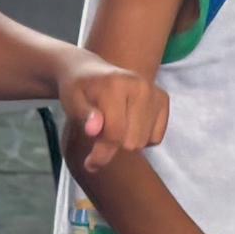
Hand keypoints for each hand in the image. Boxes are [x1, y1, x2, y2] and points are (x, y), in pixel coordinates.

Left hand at [53, 51, 168, 172]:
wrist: (90, 70)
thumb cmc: (78, 89)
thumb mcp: (71, 101)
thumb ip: (83, 116)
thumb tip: (94, 129)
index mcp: (115, 84)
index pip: (115, 133)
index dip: (101, 154)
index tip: (90, 163)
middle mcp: (140, 86)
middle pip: (132, 141)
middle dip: (113, 146)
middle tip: (99, 136)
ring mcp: (154, 91)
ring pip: (144, 141)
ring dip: (126, 142)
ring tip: (112, 127)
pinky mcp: (163, 99)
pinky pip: (156, 136)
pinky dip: (142, 138)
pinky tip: (128, 125)